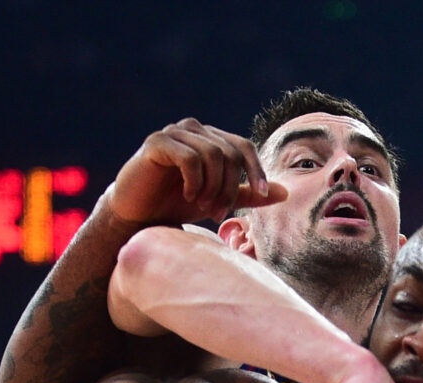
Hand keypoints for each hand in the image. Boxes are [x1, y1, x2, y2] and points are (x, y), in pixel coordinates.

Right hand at [111, 118, 286, 225]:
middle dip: (229, 187)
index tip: (261, 194)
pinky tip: (187, 195)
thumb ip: (247, 194)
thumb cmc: (176, 204)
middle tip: (217, 213)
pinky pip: (190, 158)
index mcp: (209, 138)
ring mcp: (174, 132)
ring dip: (212, 187)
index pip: (243, 147)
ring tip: (201, 206)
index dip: (255, 170)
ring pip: (213, 155)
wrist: (137, 214)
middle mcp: (193, 129)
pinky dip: (194, 181)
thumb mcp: (217, 200)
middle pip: (229, 153)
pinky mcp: (157, 142)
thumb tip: (285, 192)